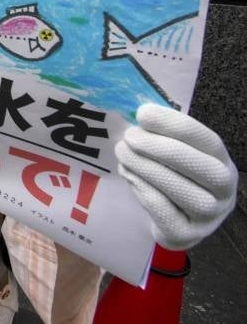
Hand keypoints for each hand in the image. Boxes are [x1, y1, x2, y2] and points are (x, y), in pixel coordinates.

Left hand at [116, 104, 237, 249]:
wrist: (176, 223)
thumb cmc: (175, 178)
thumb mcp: (177, 155)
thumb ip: (163, 135)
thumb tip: (137, 113)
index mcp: (222, 162)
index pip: (207, 140)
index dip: (175, 125)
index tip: (143, 113)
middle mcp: (224, 191)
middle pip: (202, 167)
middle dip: (161, 148)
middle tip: (130, 136)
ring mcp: (209, 216)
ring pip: (182, 191)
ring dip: (147, 168)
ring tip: (123, 154)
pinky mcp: (187, 234)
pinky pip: (164, 211)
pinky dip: (142, 189)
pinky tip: (128, 175)